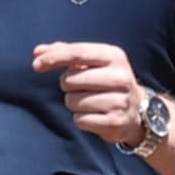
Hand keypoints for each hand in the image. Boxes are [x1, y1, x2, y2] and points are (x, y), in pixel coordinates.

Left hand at [31, 40, 153, 151]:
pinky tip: (95, 116)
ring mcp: (119, 101)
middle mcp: (120, 77)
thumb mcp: (93, 62)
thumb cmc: (107, 81)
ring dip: (74, 104)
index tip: (36, 64)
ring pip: (72, 101)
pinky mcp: (114, 122)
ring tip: (91, 102)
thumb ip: (65, 53)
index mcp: (114, 56)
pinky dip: (81, 119)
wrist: (138, 110)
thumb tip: (38, 52)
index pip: (77, 53)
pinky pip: (79, 120)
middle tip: (83, 88)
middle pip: (69, 80)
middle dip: (68, 85)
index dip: (53, 58)